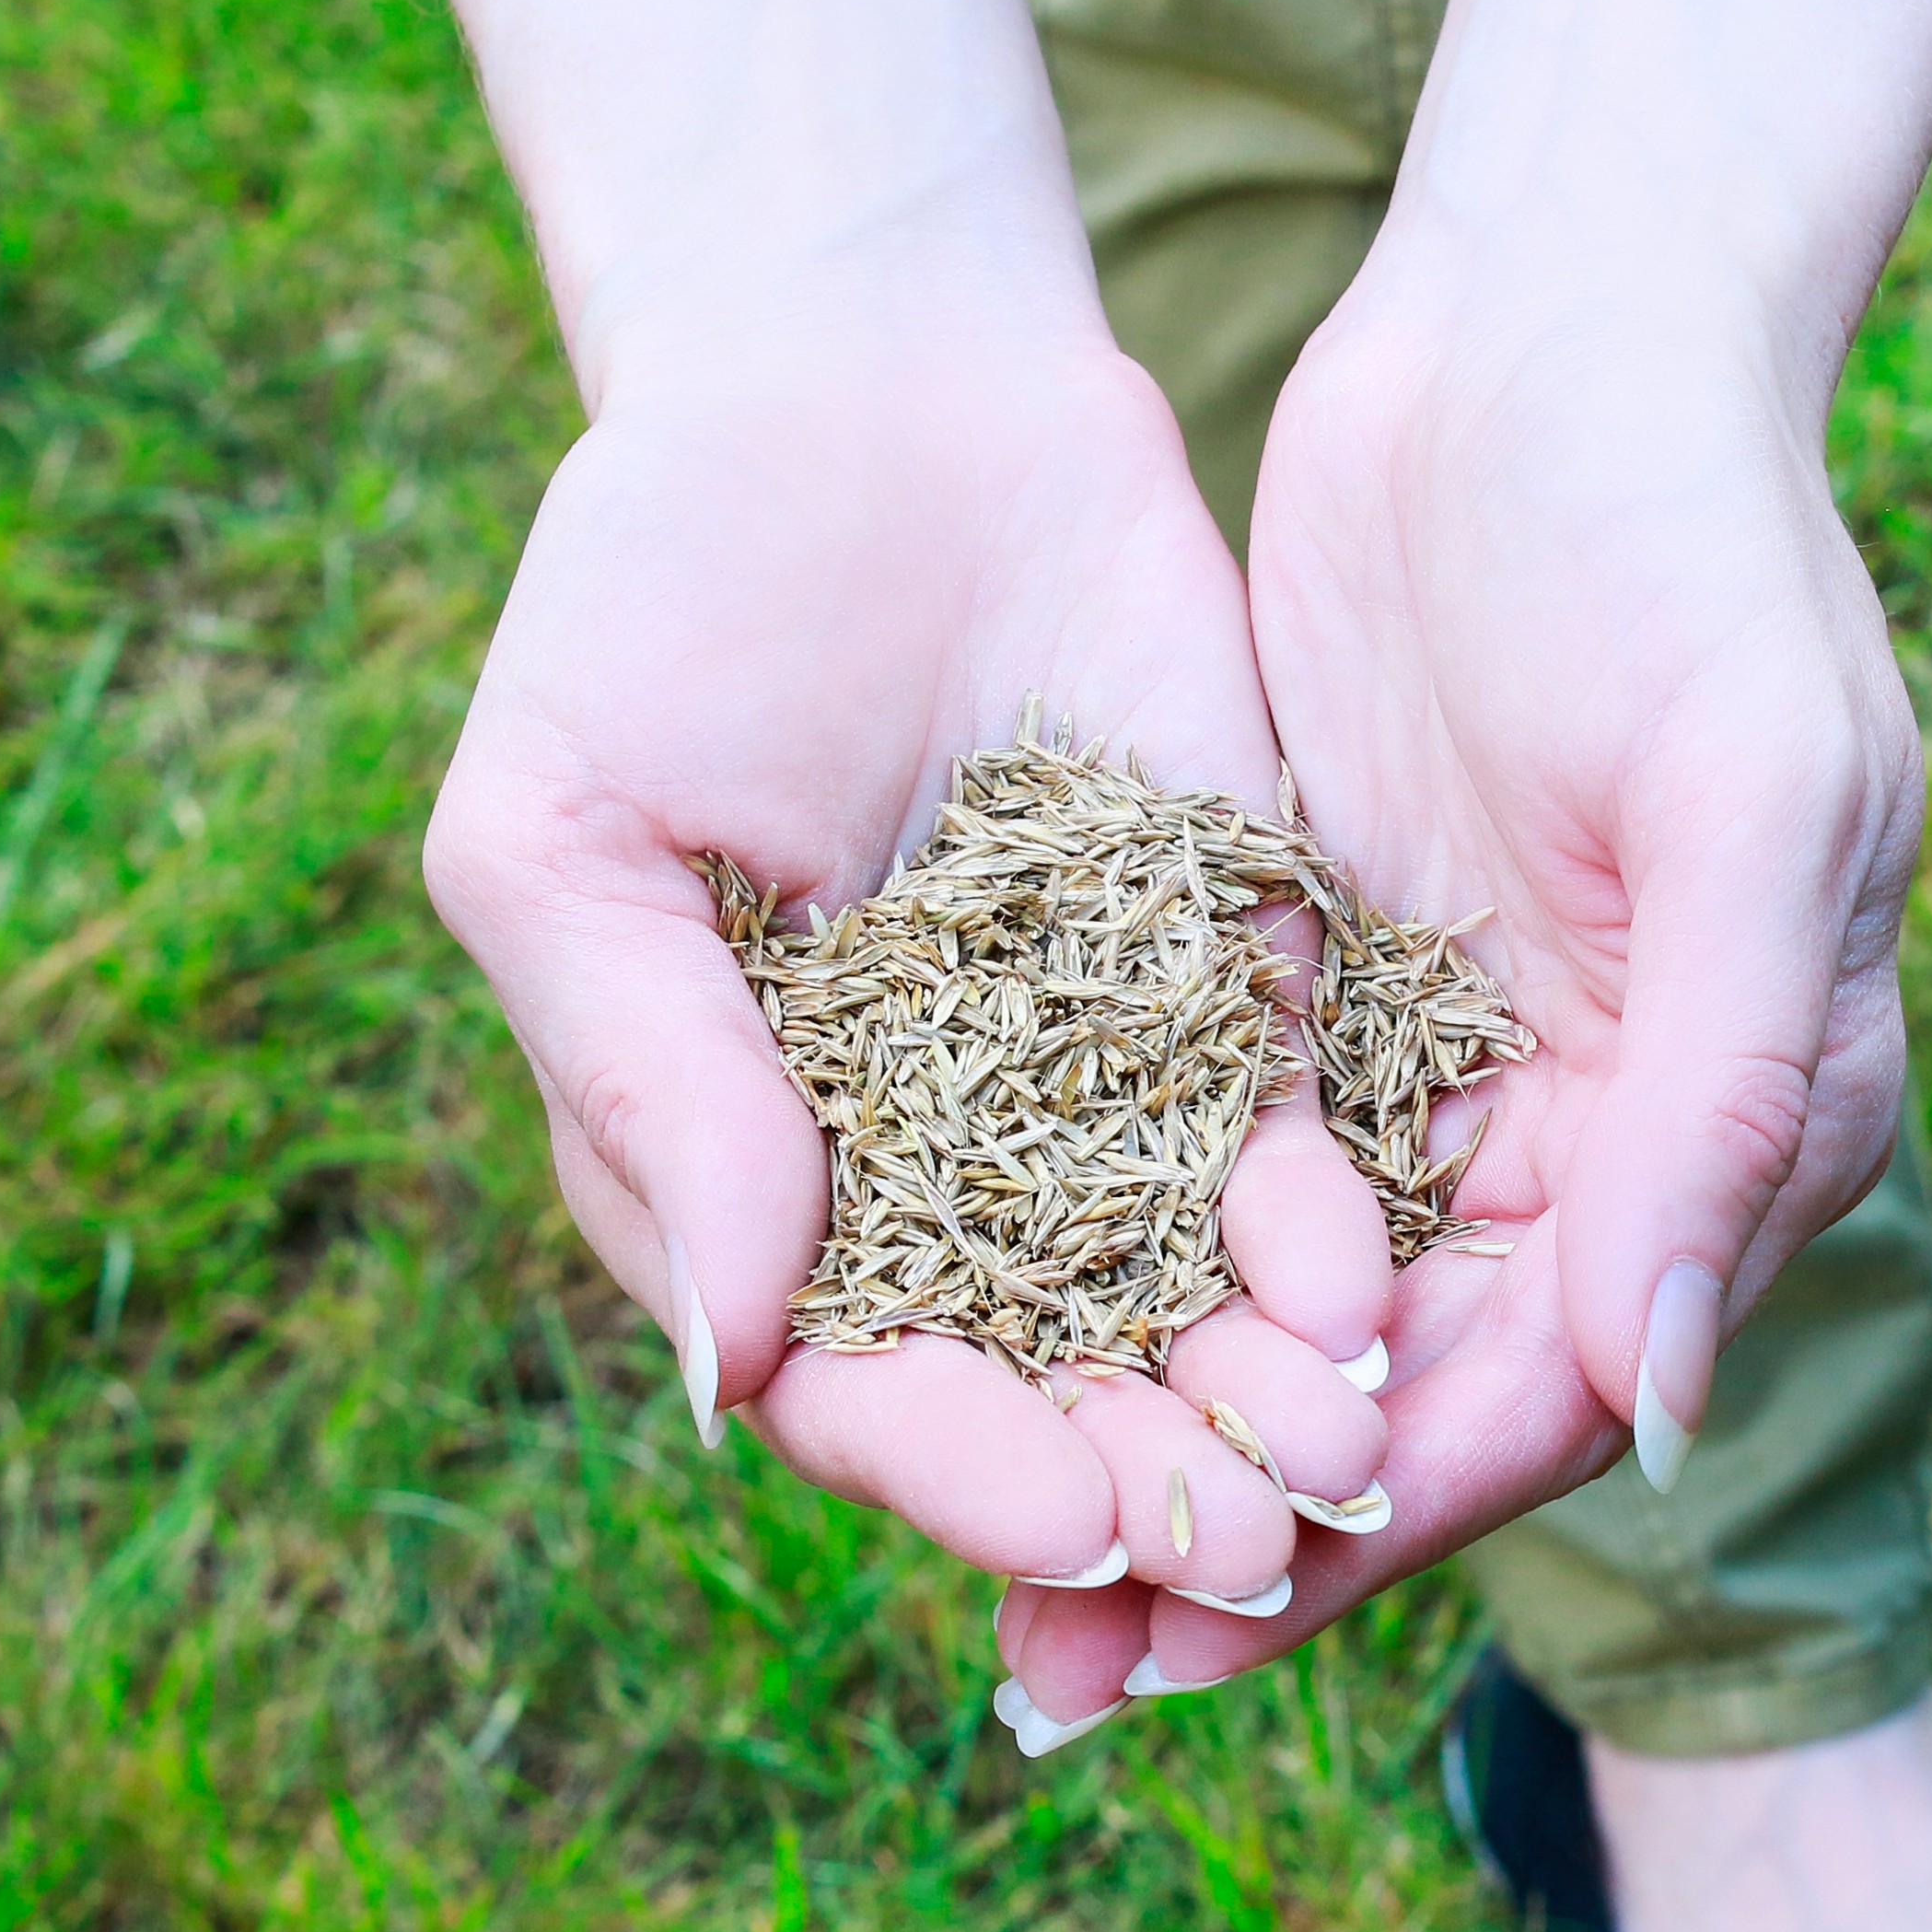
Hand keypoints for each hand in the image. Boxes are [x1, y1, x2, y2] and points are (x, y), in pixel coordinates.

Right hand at [423, 323, 1397, 1633]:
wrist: (858, 380)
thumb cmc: (651, 603)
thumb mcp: (567, 831)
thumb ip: (653, 1086)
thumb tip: (726, 1371)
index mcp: (751, 1173)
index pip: (857, 1379)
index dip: (956, 1464)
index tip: (1062, 1516)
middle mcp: (934, 1169)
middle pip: (1044, 1382)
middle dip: (1145, 1476)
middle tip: (1247, 1550)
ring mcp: (1090, 1083)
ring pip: (1181, 1295)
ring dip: (1260, 1393)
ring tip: (1342, 1461)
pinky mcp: (1223, 976)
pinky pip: (1278, 1133)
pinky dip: (1320, 1218)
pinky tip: (1364, 1280)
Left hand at [995, 258, 1926, 1707]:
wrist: (1558, 325)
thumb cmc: (1692, 538)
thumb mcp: (1751, 797)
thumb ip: (1724, 1098)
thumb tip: (1664, 1411)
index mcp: (1734, 1132)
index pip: (1550, 1385)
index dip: (1379, 1514)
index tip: (1208, 1622)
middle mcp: (1601, 1141)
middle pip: (1407, 1401)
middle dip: (1233, 1536)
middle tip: (1050, 1679)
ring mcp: (1458, 1073)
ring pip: (1297, 1328)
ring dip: (1154, 1449)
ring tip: (990, 1591)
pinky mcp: (1329, 994)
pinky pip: (1217, 1194)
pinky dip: (1116, 1290)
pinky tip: (973, 1363)